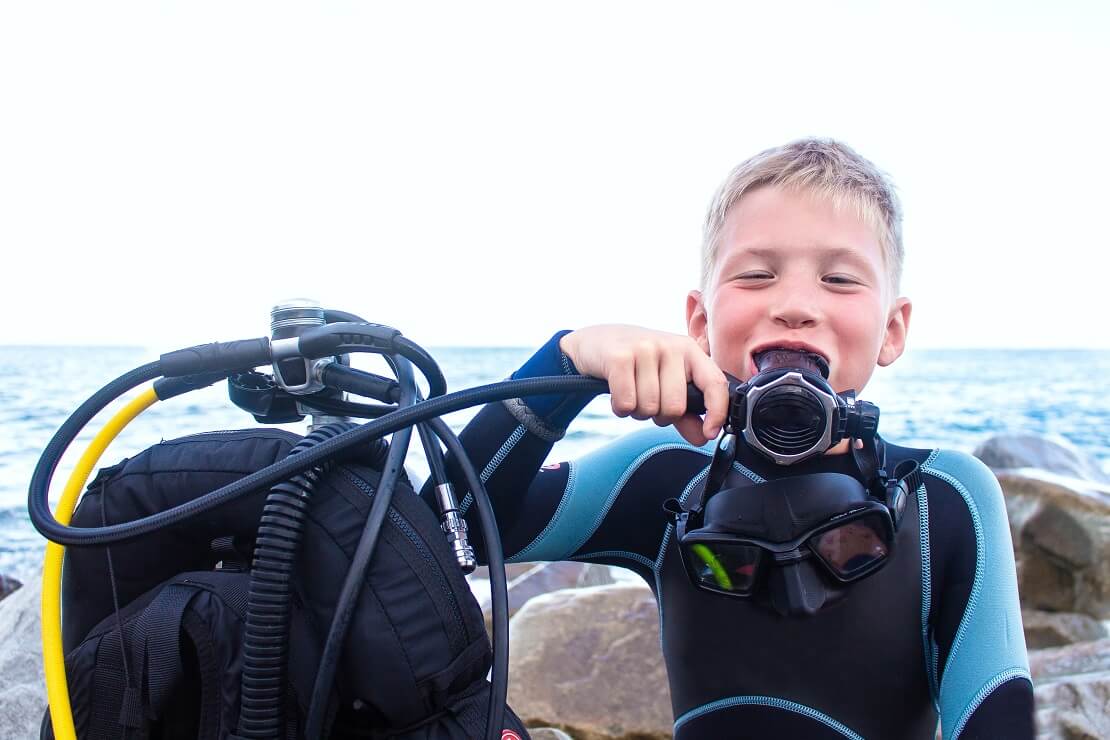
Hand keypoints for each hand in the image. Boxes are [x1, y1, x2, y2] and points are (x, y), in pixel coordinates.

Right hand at [559, 325, 728, 445]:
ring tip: (632, 393)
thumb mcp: (666, 384)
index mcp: (689, 351)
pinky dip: (620, 408)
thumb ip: (686, 413)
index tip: (710, 433)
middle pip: (675, 407)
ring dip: (638, 411)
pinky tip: (617, 393)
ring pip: (650, 408)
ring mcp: (645, 349)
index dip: (717, 412)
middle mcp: (670, 346)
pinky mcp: (619, 357)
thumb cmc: (637, 365)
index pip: (715, 383)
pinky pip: (627, 403)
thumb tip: (704, 436)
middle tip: (649, 401)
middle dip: (660, 416)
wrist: (595, 343)